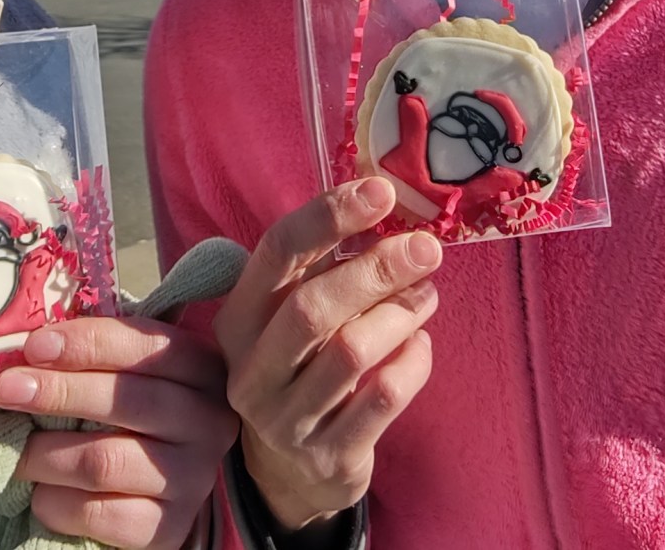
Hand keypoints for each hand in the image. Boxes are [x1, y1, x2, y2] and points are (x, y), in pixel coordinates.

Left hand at [0, 316, 236, 548]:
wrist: (160, 486)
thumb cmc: (134, 411)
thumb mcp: (130, 371)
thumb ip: (96, 354)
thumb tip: (31, 347)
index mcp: (201, 369)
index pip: (145, 346)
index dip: (87, 343)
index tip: (34, 347)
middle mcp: (207, 422)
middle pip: (124, 401)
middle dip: (57, 392)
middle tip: (7, 389)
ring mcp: (191, 478)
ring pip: (104, 462)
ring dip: (46, 453)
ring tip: (17, 449)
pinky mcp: (167, 527)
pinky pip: (97, 514)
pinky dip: (55, 502)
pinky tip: (40, 493)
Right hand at [212, 177, 441, 531]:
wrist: (289, 474)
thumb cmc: (299, 368)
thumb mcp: (289, 319)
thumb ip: (322, 269)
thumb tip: (386, 205)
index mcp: (238, 320)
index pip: (276, 253)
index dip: (328, 216)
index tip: (381, 191)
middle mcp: (251, 371)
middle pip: (313, 308)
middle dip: (376, 270)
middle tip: (426, 248)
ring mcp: (286, 420)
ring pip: (351, 353)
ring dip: (400, 313)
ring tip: (427, 293)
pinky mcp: (328, 457)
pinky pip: (382, 399)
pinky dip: (412, 363)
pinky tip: (421, 344)